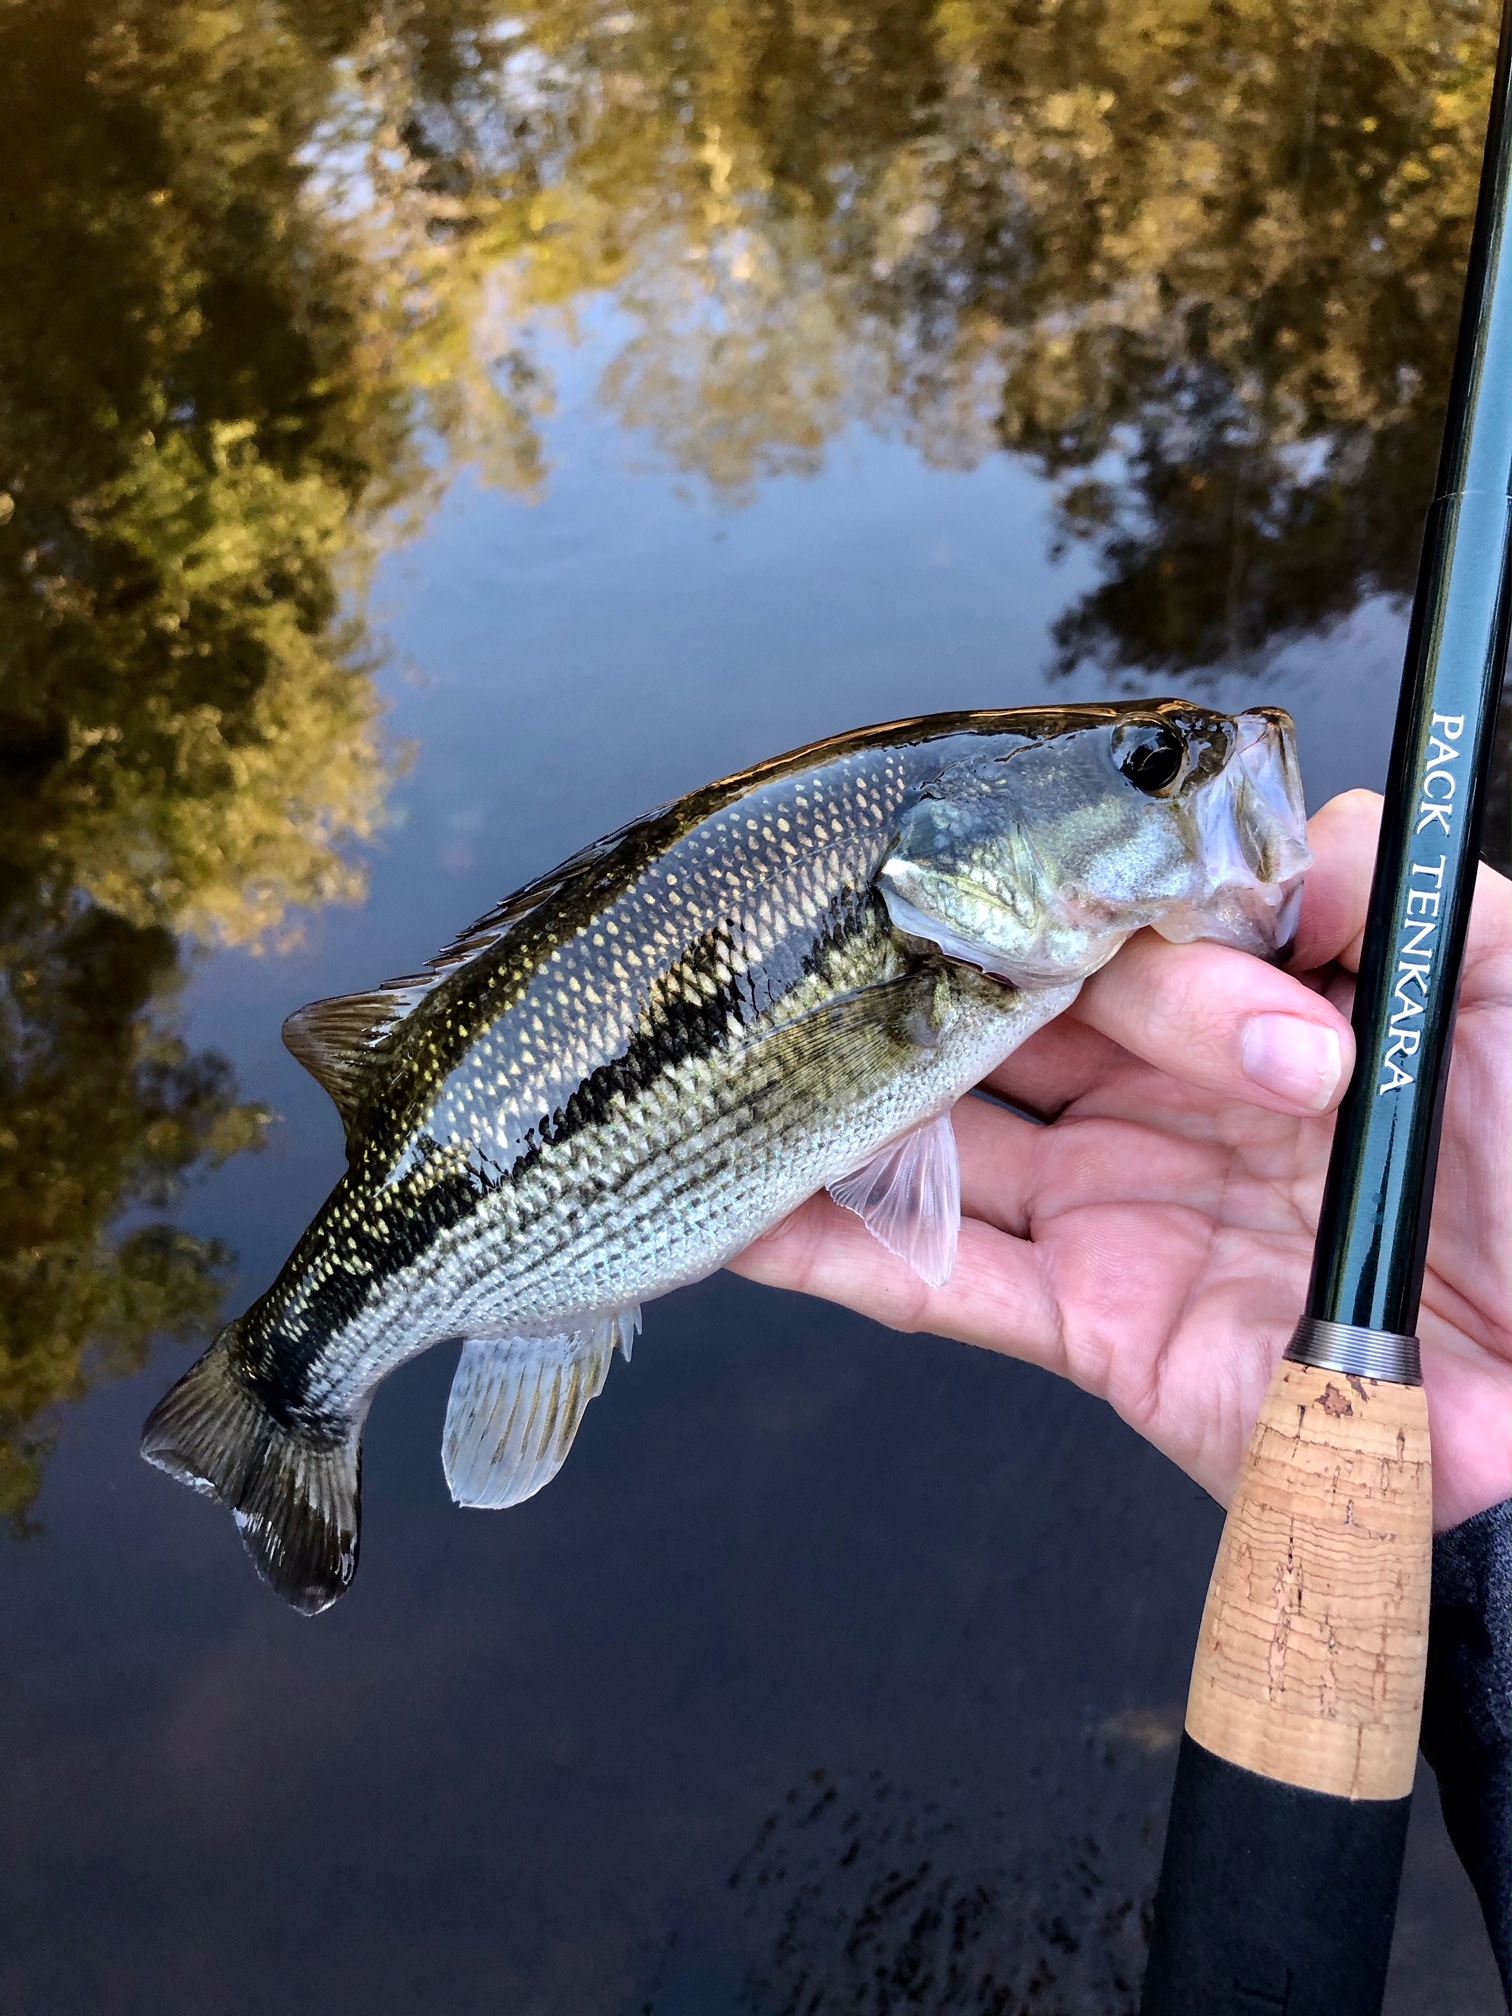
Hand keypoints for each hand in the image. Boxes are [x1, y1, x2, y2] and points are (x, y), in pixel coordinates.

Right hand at [731, 790, 1511, 1530]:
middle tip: (868, 947)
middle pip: (1010, 1017)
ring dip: (838, 1094)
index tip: (1047, 881)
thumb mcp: (1504, 1003)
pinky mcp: (1093, 1330)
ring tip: (730, 1044)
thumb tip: (1283, 831)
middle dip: (936, 977)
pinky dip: (836, 1252)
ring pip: (945, 1138)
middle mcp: (1156, 1102)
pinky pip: (944, 1285)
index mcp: (1242, 1014)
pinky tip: (741, 1208)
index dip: (1072, 897)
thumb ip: (1410, 899)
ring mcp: (1114, 1213)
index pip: (1116, 928)